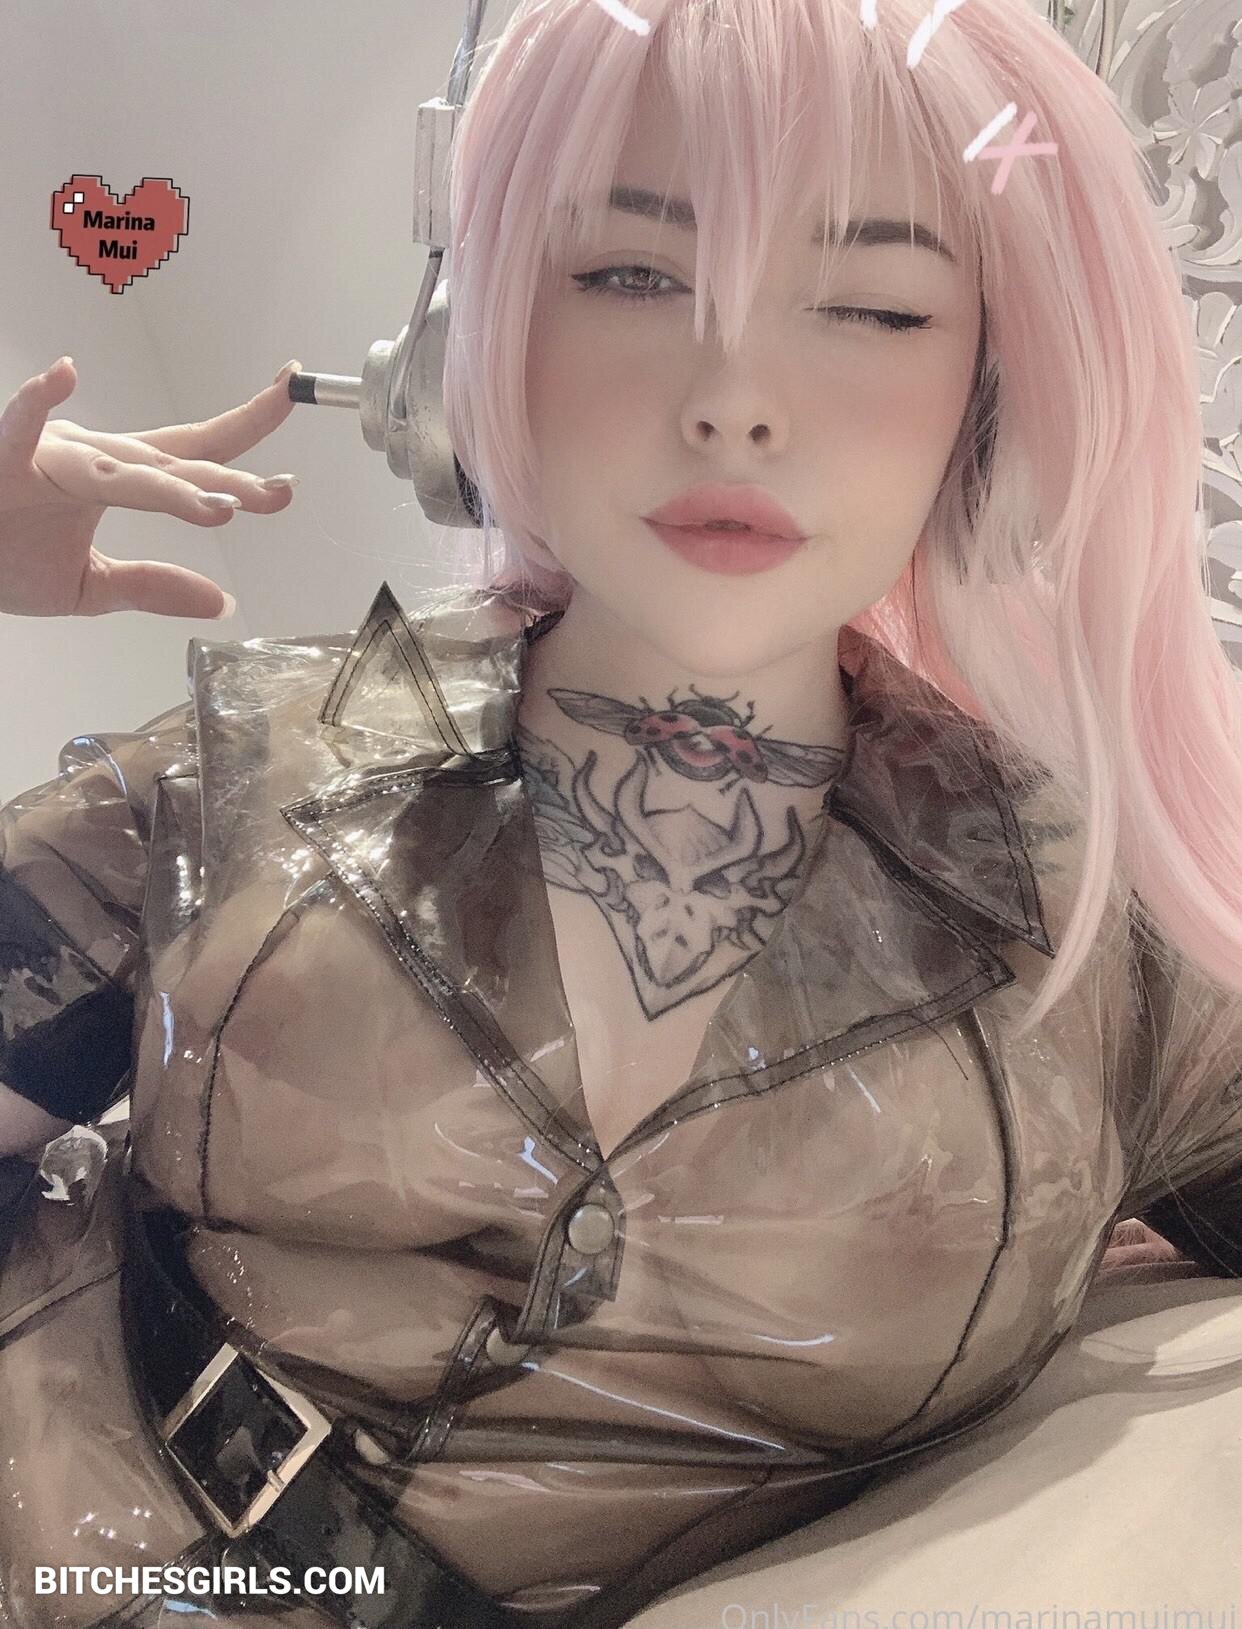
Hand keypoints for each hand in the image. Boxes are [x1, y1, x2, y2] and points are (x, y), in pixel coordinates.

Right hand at [0, 356, 303, 618]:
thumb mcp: (87, 587)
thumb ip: (152, 589)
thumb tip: (219, 602)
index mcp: (117, 478)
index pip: (196, 456)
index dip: (248, 442)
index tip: (293, 448)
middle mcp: (94, 458)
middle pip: (174, 466)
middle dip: (230, 482)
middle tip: (279, 494)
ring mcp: (50, 457)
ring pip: (120, 468)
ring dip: (169, 487)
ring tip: (219, 507)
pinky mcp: (1, 463)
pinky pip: (17, 429)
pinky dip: (35, 405)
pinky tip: (61, 377)